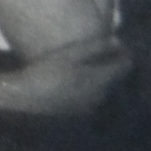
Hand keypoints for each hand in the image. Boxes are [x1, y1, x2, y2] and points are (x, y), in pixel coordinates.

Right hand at [0, 36, 131, 114]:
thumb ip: (96, 47)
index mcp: (99, 80)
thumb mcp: (71, 54)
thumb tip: (118, 40)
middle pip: (115, 79)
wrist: (25, 95)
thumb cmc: (47, 69)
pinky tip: (80, 79)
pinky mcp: (76, 111)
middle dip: (115, 65)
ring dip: (104, 77)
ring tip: (95, 64)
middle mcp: (98, 96)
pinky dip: (93, 87)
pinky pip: (93, 97)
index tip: (122, 45)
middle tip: (108, 51)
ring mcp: (87, 105)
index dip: (125, 54)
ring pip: (105, 89)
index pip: (124, 67)